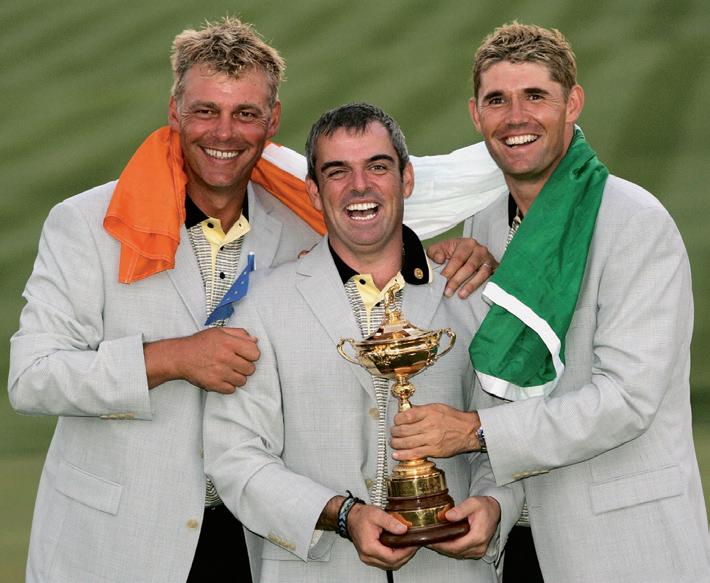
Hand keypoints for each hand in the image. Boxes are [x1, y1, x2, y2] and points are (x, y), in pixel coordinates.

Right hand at [144, 327, 259, 391]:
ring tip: (229, 371)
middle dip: (245, 367)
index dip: (251, 354)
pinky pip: (231, 390)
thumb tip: (255, 340)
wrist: (179, 356)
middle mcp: (225, 357)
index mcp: (229, 342)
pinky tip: (222, 378)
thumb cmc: (200, 343)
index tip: (245, 355)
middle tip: (236, 364)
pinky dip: (228, 386)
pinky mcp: (213, 384)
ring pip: (242, 381)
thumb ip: (239, 334)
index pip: (255, 353)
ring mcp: (219, 372)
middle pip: (250, 369)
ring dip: (238, 377)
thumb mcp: (219, 332)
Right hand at [347, 504, 417, 569]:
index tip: (413, 545)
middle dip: (406, 556)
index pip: (392, 557)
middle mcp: (367, 556)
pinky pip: (385, 563)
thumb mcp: (377, 514)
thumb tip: (404, 530)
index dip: (405, 552)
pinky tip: (400, 549)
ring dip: (401, 558)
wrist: (351, 517)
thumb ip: (391, 522)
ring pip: (389, 565)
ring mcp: (368, 558)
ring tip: (408, 547)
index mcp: (369, 546)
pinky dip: (395, 558)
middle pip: (392, 564)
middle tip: (413, 545)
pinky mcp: (370, 557)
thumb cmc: (361, 516)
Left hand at [391, 404, 477, 460]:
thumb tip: (406, 412)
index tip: (396, 421)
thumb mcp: (437, 407)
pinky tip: (396, 455)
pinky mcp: (434, 450)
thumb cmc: (453, 418)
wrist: (469, 431)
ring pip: (407, 442)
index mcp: (429, 412)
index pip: (406, 416)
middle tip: (393, 432)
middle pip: (404, 430)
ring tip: (393, 442)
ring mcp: (431, 439)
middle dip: (395, 432)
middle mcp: (429, 425)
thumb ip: (421, 410)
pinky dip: (403, 455)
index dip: (397, 419)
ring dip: (396, 443)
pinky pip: (415, 453)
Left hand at [426, 238, 496, 298]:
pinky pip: (492, 278)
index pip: (458, 258)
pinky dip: (486, 286)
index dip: (450, 270)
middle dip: (457, 280)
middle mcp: (480, 250)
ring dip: (471, 285)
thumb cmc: (455, 252)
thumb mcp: (442, 248)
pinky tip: (479, 294)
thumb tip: (439, 259)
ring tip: (461, 295)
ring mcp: (489, 260)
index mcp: (467, 244)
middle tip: (448, 291)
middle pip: (469, 267)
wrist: (471, 254)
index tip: (442, 280)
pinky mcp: (495, 270)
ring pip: (482, 273)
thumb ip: (435, 252)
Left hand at [428, 496, 500, 558]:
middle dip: (440, 547)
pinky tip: (443, 542)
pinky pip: (462, 552)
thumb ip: (460, 510)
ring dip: (445, 549)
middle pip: (455, 551)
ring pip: (458, 554)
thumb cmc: (485, 506)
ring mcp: (479, 549)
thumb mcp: (473, 503)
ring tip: (433, 541)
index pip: (456, 546)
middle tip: (427, 540)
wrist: (495, 510)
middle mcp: (479, 546)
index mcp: (478, 536)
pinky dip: (452, 548)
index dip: (442, 545)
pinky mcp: (477, 550)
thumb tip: (447, 516)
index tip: (431, 541)